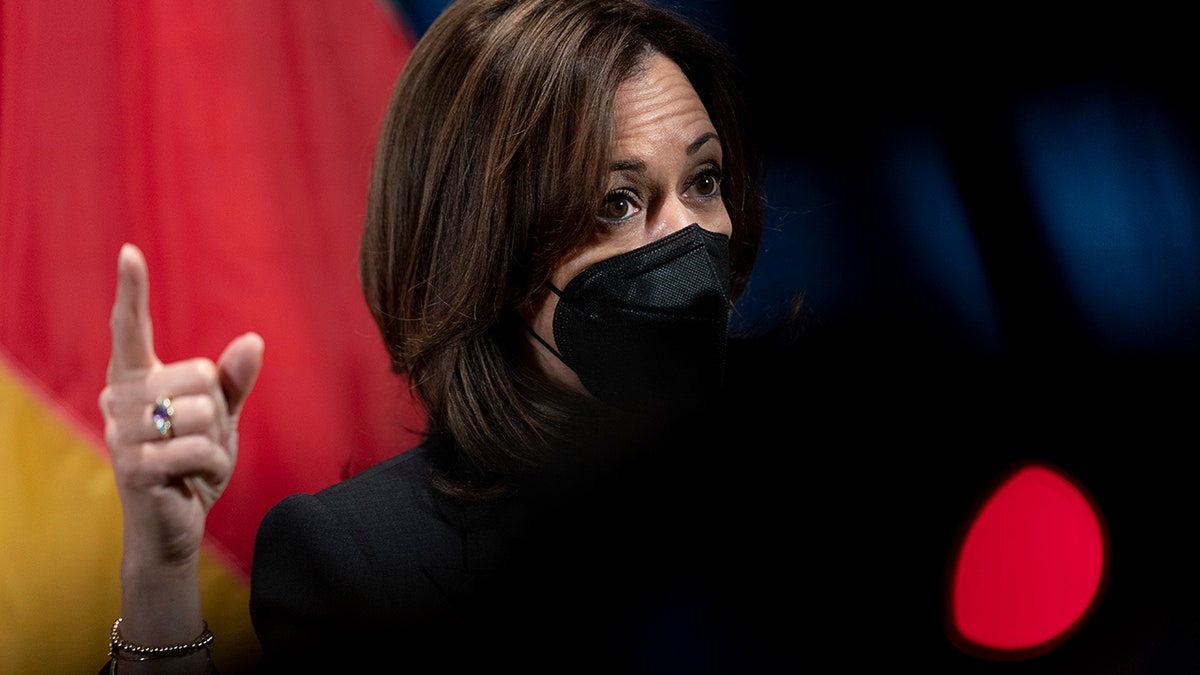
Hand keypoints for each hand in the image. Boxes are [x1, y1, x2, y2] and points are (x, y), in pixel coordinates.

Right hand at [98, 243, 263, 567]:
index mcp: (136, 379)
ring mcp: (120, 433)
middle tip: (200, 438)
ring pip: (202, 411)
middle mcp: (118, 400)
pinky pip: (200, 448)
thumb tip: (253, 340)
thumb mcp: (221, 418)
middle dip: (218, 410)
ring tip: (194, 460)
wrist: (174, 525)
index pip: (131, 327)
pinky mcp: (134, 467)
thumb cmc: (192, 463)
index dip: (132, 290)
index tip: (130, 251)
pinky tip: (193, 481)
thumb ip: (234, 381)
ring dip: (216, 440)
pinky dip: (212, 466)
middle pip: (199, 374)